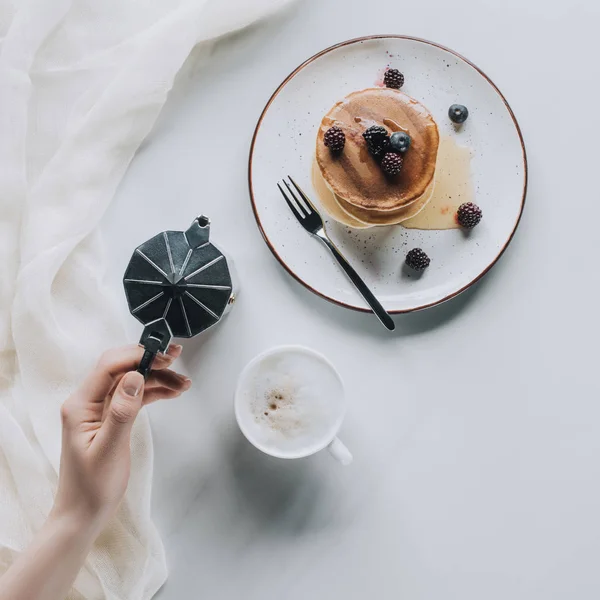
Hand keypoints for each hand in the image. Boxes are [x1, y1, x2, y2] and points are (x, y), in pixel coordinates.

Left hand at [53, 344, 190, 531]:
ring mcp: (99, 410)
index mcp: (80, 405)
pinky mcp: (110, 418)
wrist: (83, 514)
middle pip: (121, 369)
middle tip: (177, 360)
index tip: (165, 358)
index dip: (138, 357)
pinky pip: (133, 396)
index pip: (109, 367)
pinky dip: (153, 392)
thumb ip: (122, 411)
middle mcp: (87, 402)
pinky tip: (171, 392)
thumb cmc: (92, 487)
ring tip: (183, 383)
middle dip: (150, 361)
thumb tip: (135, 377)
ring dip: (156, 378)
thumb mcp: (110, 449)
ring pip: (131, 381)